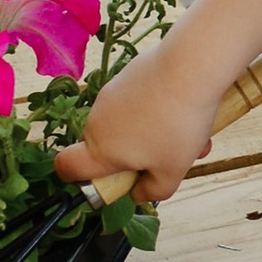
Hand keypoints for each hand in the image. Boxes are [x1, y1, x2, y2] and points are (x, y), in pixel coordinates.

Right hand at [54, 57, 219, 207]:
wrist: (190, 67)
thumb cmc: (178, 125)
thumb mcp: (172, 171)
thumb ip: (152, 191)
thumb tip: (137, 194)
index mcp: (100, 150)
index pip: (66, 167)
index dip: (79, 178)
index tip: (110, 179)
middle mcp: (97, 121)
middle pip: (107, 147)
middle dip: (138, 156)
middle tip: (172, 157)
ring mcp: (110, 95)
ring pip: (129, 124)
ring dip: (156, 133)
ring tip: (195, 134)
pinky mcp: (127, 75)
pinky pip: (138, 101)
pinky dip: (158, 108)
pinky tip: (191, 107)